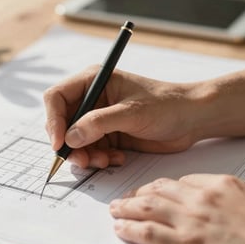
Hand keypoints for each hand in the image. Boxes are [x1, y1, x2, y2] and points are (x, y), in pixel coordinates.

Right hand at [44, 66, 199, 167]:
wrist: (191, 119)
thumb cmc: (166, 105)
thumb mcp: (132, 112)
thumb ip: (98, 124)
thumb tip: (69, 138)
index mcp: (94, 81)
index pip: (57, 97)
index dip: (53, 120)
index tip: (60, 143)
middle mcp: (92, 99)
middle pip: (63, 123)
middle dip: (70, 144)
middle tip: (83, 160)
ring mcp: (99, 119)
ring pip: (76, 141)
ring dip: (85, 155)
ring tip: (105, 161)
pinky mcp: (108, 135)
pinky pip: (91, 150)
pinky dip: (99, 159)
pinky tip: (117, 158)